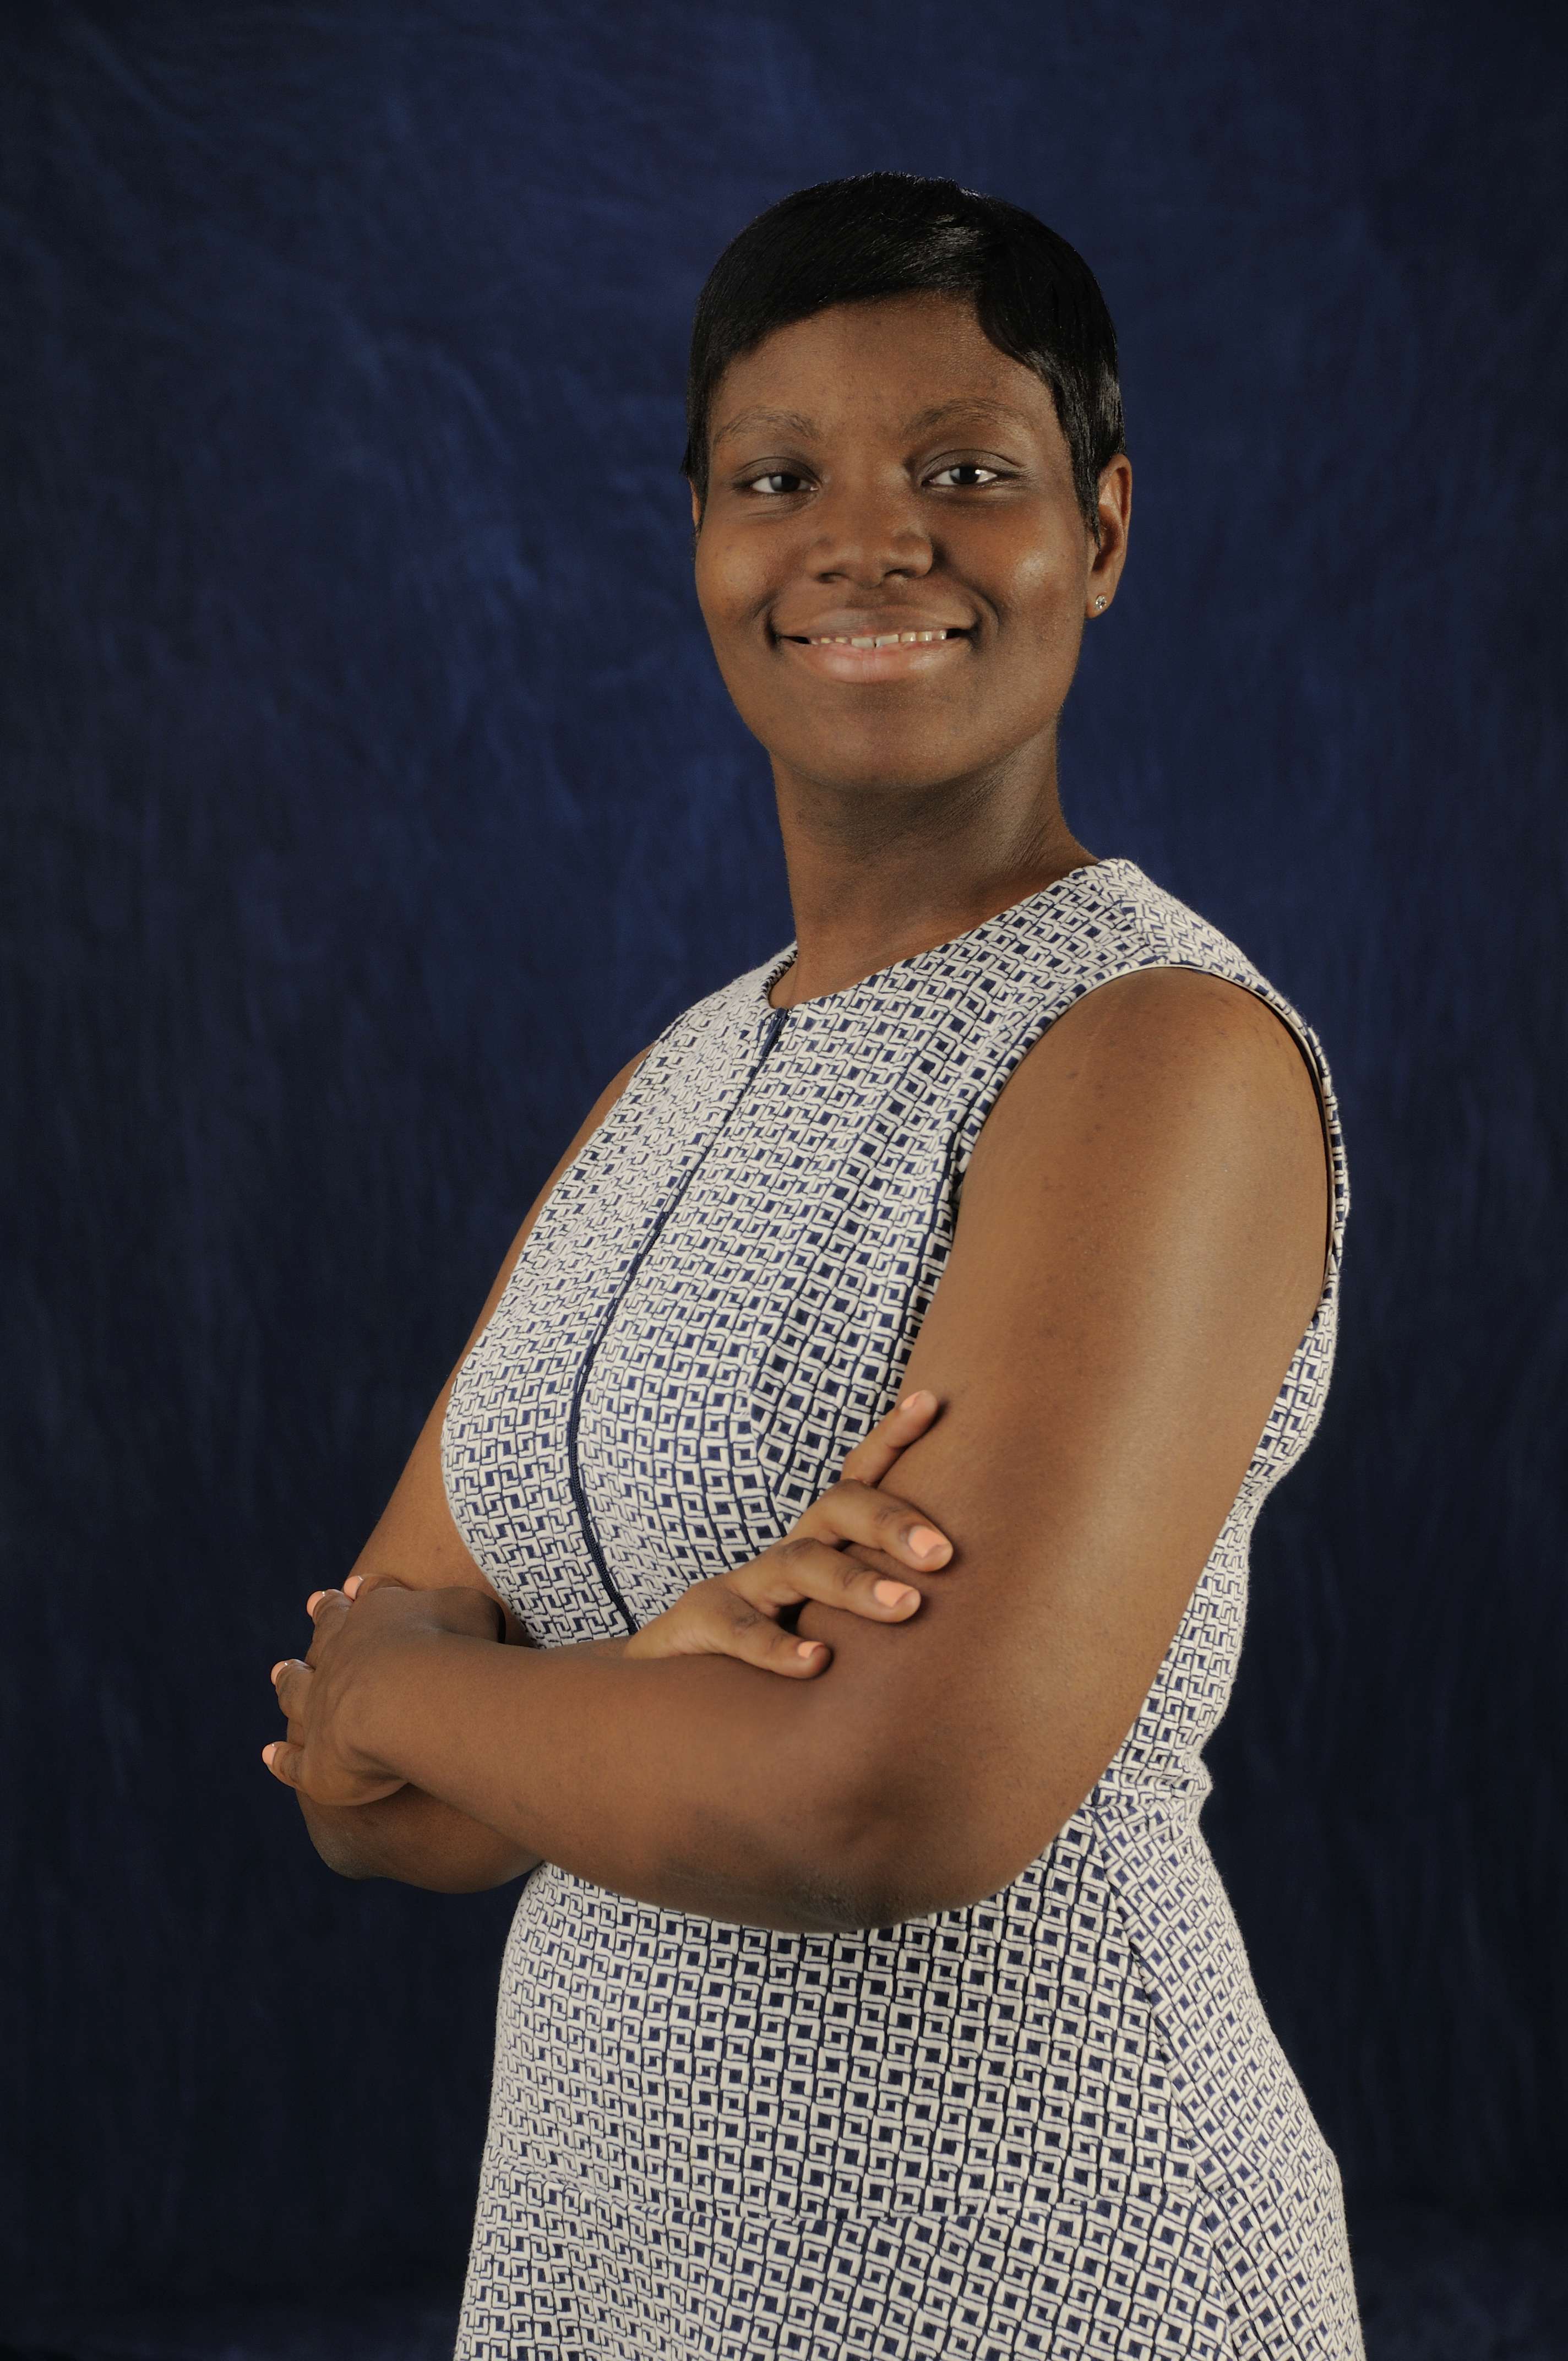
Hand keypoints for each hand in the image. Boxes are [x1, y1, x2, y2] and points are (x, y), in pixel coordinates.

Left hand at [263, 1579, 502, 1805]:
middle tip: (312, 1606)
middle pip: (325, 1636)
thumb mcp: (470, 1609)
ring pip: (296, 1689)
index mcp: (375, 1618)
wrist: (407, 1700)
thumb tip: (460, 1614)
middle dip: (321, 1621)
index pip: (368, 1598)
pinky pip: (293, 1762)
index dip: (360, 1593)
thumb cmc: (448, 1648)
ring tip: (280, 1671)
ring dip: (289, 1679)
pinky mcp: (317, 1762)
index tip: (349, 1586)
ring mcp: (321, 1708)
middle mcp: (339, 1658)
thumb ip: (460, 1608)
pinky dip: (281, 1759)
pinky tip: (270, 1755)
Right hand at [624, 1389, 950, 1677]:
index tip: (930, 1402)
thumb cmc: (780, 1651)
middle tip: (943, 1554)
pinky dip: (778, 1647)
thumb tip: (977, 1617)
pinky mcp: (703, 1622)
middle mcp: (787, 1554)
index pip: (859, 1480)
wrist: (678, 1685)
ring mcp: (742, 1585)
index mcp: (822, 1544)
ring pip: (799, 1564)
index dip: (891, 1438)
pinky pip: (742, 1630)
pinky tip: (816, 1663)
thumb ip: (886, 1609)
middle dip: (892, 1522)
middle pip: (837, 1509)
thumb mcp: (835, 1622)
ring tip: (907, 1605)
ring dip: (853, 1583)